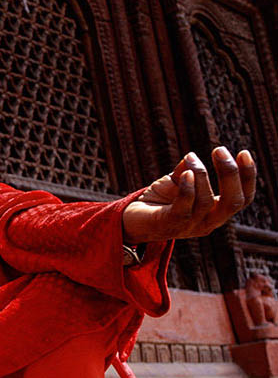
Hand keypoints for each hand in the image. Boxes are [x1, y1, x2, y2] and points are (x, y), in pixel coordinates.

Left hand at [122, 146, 256, 243]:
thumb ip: (187, 171)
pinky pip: (183, 209)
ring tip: (190, 157)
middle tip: (220, 150)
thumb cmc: (158, 202)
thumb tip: (192, 158)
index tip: (244, 152)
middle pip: (232, 202)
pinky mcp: (169, 225)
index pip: (242, 198)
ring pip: (206, 202)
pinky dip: (187, 189)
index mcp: (215, 212)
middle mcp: (207, 223)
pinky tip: (185, 173)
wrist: (130, 220)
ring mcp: (189, 227)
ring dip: (201, 174)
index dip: (248, 177)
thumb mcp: (176, 183)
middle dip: (230, 174)